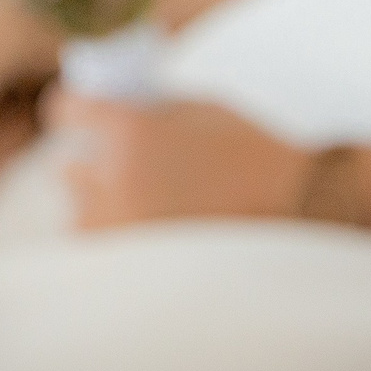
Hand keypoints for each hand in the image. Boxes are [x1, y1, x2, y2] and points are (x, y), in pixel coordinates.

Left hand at [48, 90, 312, 228]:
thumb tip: (109, 107)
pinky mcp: (142, 264)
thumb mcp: (199, 106)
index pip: (65, 110)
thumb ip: (148, 106)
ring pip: (83, 214)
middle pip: (69, 168)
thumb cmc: (256, 148)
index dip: (71, 109)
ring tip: (135, 199)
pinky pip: (107, 250)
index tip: (77, 115)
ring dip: (99, 204)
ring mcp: (126, 226)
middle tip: (115, 162)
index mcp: (129, 129)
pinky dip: (117, 238)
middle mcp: (116, 178)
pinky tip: (146, 228)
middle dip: (90, 161)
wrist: (305, 203)